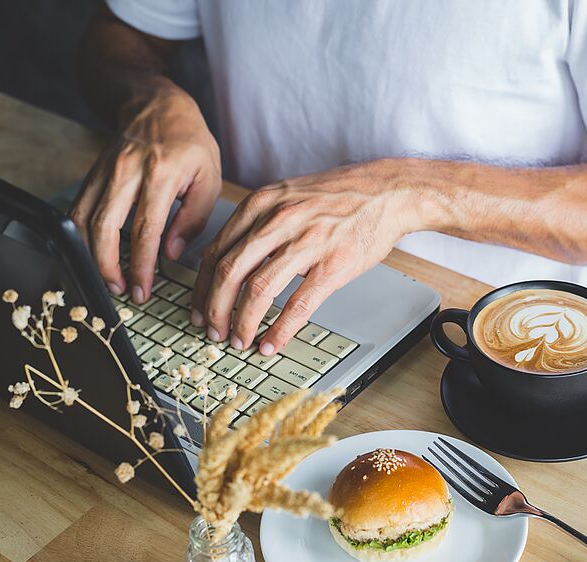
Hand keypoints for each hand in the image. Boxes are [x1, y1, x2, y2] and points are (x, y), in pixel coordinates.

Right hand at [70, 86, 220, 301]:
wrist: (157, 105)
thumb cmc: (190, 143)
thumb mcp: (209, 178)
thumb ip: (194, 218)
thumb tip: (171, 253)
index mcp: (161, 173)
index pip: (146, 228)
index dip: (142, 265)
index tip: (143, 289)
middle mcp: (128, 171)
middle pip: (104, 227)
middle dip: (108, 266)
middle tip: (121, 291)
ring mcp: (105, 171)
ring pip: (83, 219)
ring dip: (90, 255)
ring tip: (106, 279)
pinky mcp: (92, 174)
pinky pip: (78, 209)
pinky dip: (81, 236)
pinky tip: (92, 255)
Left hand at [192, 160, 427, 354]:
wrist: (386, 192)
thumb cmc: (339, 197)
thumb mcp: (288, 195)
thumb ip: (258, 222)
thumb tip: (231, 260)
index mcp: (262, 204)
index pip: (217, 251)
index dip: (203, 288)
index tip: (200, 308)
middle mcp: (279, 221)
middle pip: (230, 273)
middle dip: (216, 310)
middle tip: (213, 331)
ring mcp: (307, 243)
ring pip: (259, 291)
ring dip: (243, 322)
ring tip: (240, 340)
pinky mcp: (332, 266)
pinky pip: (298, 305)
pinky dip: (280, 330)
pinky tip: (272, 343)